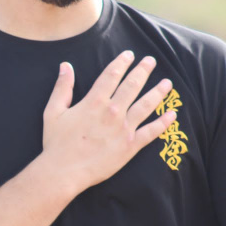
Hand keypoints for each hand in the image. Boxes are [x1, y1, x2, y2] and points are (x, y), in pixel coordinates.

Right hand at [42, 50, 175, 196]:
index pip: (111, 75)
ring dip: (158, 92)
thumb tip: (66, 66)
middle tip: (151, 61)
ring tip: (167, 83)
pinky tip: (172, 114)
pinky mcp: (130, 146)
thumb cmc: (56, 143)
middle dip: (143, 71)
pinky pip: (151, 132)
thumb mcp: (53, 111)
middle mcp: (113, 112)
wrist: (64, 171)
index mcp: (94, 102)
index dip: (122, 63)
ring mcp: (124, 129)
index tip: (129, 55)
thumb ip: (62, 88)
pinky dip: (163, 123)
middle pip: (132, 85)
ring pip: (146, 105)